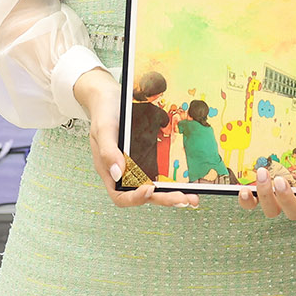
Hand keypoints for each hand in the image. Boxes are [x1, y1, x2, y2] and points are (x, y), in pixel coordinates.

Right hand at [75, 67, 195, 209]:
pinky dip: (175, 179)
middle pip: (145, 195)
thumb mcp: (103, 128)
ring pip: (156, 187)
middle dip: (165, 199)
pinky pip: (162, 172)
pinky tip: (190, 180)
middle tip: (184, 198)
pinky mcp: (149, 157)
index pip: (121, 195)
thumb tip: (118, 173)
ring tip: (192, 197)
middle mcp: (125, 173)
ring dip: (173, 193)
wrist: (111, 97)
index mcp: (110, 171)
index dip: (135, 198)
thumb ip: (108, 151)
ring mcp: (138, 166)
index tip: (149, 189)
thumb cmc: (104, 112)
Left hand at [236, 165, 295, 219]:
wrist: (293, 163)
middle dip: (286, 197)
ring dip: (266, 194)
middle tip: (280, 181)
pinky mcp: (261, 198)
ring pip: (273, 210)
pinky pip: (253, 206)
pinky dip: (248, 201)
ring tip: (264, 174)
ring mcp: (278, 203)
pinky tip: (244, 190)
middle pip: (294, 211)